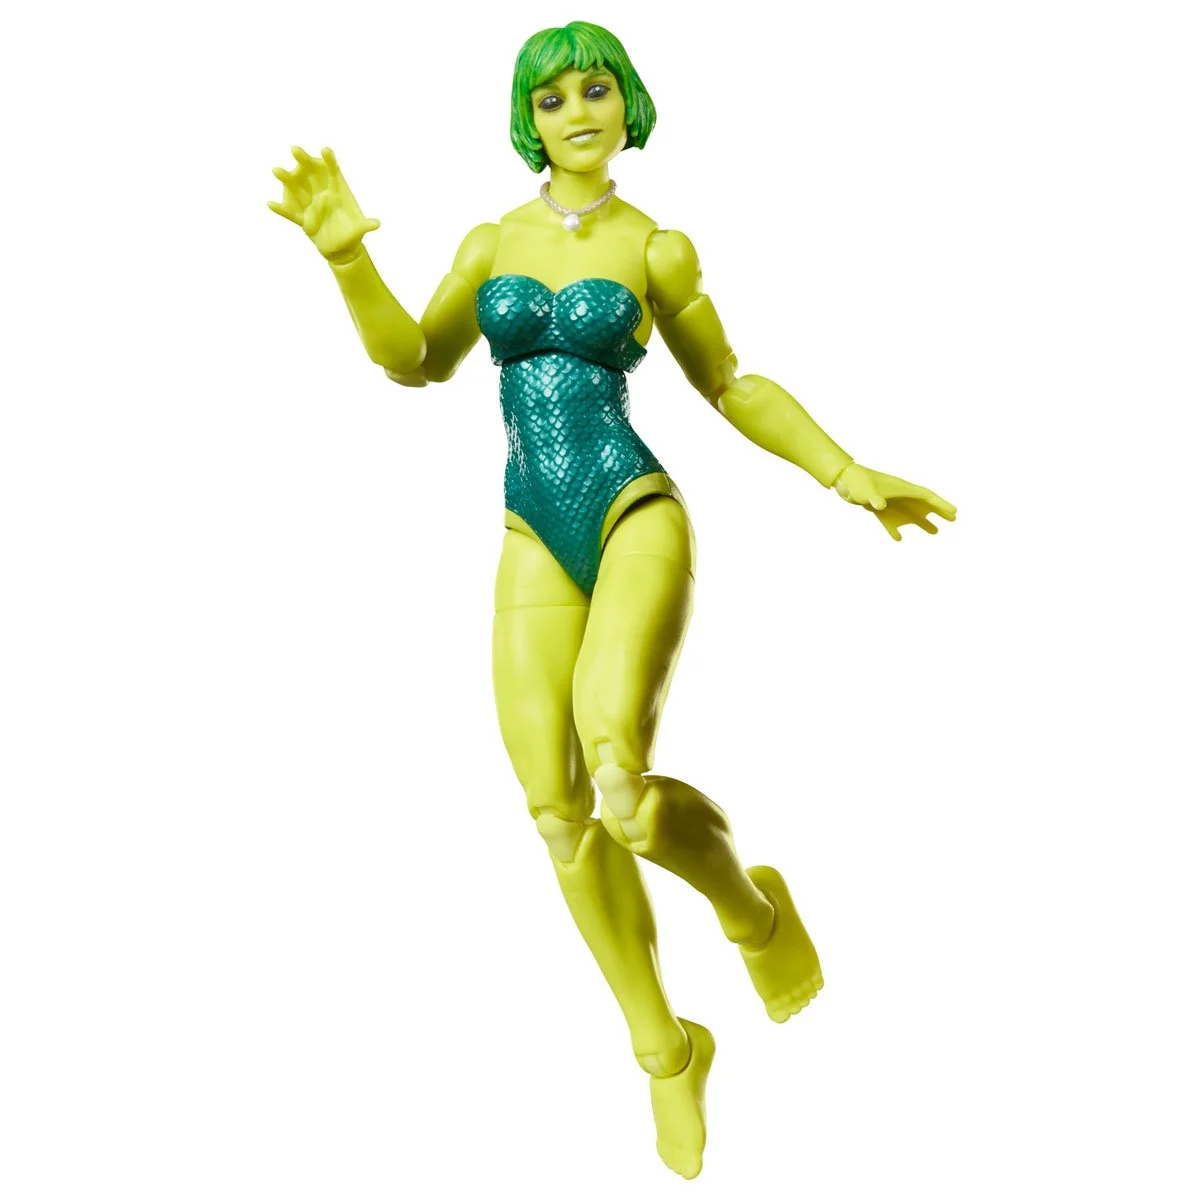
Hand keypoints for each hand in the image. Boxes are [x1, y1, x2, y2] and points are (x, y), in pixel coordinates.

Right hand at [268, 146, 379, 262]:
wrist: (340, 250)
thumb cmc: (351, 235)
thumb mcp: (358, 232)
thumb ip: (364, 226)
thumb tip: (376, 224)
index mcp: (337, 191)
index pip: (333, 172)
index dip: (329, 161)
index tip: (325, 150)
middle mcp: (321, 193)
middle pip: (311, 173)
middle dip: (303, 160)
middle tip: (295, 149)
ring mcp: (310, 204)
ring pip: (296, 189)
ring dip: (286, 179)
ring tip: (276, 170)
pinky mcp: (303, 219)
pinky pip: (290, 213)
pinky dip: (281, 210)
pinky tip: (270, 205)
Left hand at [832, 463, 955, 540]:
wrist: (843, 481)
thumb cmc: (857, 482)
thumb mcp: (867, 490)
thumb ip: (875, 497)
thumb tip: (880, 505)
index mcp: (902, 488)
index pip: (926, 496)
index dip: (941, 504)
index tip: (954, 512)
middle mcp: (899, 495)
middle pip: (923, 504)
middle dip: (939, 511)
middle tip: (953, 519)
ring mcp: (890, 502)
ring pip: (910, 514)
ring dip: (923, 523)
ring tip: (936, 532)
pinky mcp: (879, 509)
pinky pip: (890, 521)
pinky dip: (894, 529)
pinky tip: (898, 538)